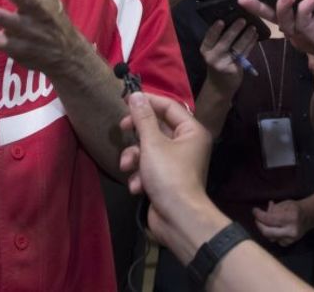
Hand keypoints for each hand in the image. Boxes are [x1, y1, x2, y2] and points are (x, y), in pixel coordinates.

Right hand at [119, 92, 217, 254]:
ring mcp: (176, 163)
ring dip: (135, 158)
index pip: (169, 106)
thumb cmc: (169, 175)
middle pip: (157, 128)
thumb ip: (143, 118)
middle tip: (122, 128)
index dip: (148, 101)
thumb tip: (136, 95)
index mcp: (191, 131)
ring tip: (128, 166)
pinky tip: (137, 187)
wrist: (179, 219)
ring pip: (148, 150)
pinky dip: (140, 176)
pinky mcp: (166, 180)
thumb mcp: (152, 144)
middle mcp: (186, 144)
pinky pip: (149, 169)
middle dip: (138, 134)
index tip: (126, 99)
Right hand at [201, 18, 258, 92]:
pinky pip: (244, 54)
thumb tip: (232, 21)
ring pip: (237, 47)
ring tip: (253, 27)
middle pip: (225, 41)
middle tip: (243, 19)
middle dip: (235, 29)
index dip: (215, 29)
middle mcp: (213, 57)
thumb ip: (219, 40)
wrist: (219, 87)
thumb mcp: (213, 53)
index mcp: (205, 50)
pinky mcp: (235, 69)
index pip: (209, 37)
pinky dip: (251, 44)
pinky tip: (255, 37)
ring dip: (246, 36)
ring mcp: (224, 64)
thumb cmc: (217, 64)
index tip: (222, 20)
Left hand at [252, 199, 308, 246]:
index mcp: (291, 218)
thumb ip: (273, 210)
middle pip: (267, 232)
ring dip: (265, 229)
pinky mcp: (289, 244)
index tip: (254, 210)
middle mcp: (291, 230)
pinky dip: (271, 233)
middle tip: (257, 218)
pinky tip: (273, 227)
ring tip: (266, 220)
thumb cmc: (295, 208)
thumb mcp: (284, 204)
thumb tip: (261, 214)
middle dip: (259, 224)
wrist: (309, 216)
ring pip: (269, 237)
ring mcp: (290, 239)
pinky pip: (274, 240)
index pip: (269, 219)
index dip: (259, 215)